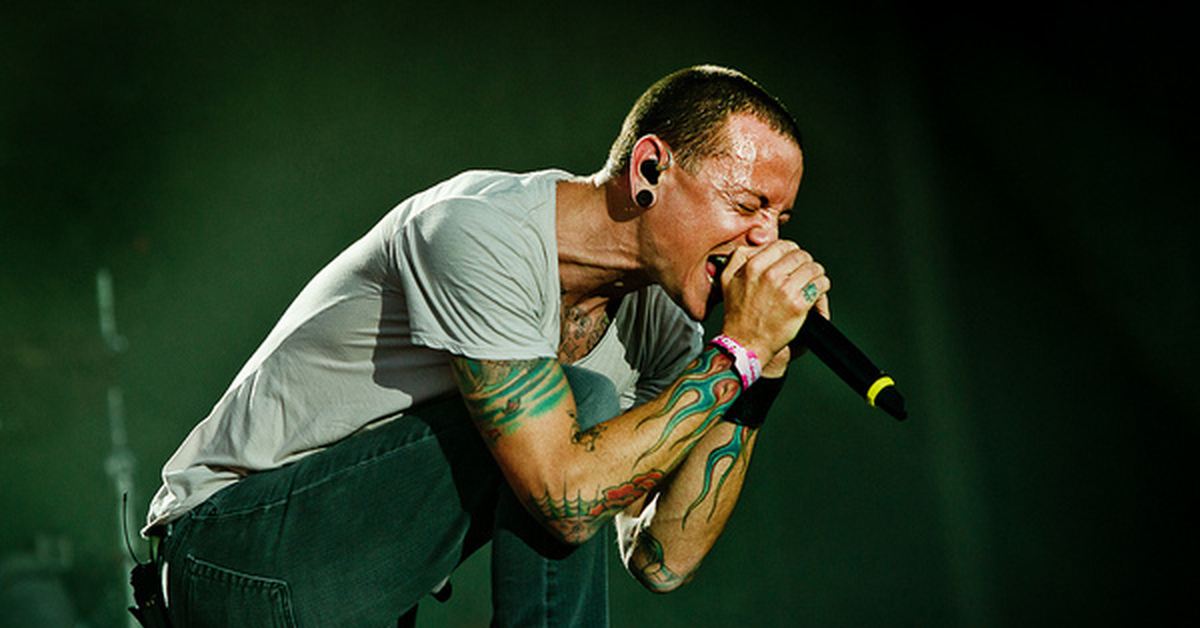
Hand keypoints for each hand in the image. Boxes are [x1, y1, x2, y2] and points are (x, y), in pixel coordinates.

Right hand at [718, 241, 830, 367]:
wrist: (745, 343)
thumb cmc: (738, 314)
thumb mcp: (727, 279)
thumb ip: (740, 256)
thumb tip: (759, 244)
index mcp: (753, 266)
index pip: (784, 245)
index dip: (790, 252)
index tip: (791, 260)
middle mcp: (770, 275)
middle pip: (801, 255)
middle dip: (804, 262)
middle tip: (802, 272)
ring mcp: (785, 290)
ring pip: (814, 268)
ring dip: (815, 274)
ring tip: (811, 281)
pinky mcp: (798, 305)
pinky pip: (820, 285)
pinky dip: (821, 287)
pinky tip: (815, 292)